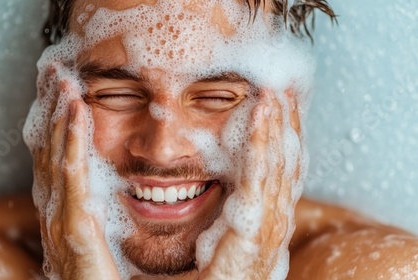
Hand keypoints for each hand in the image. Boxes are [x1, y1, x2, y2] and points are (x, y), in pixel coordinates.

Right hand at [29, 64, 119, 278]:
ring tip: (63, 79)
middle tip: (53, 69)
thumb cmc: (99, 276)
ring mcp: (58, 215)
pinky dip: (71, 139)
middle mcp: (52, 207)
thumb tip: (104, 186)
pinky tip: (76, 110)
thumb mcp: (95, 234)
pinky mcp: (71, 226)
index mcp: (61, 207)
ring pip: (55, 153)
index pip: (54, 154)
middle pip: (47, 147)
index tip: (59, 86)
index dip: (53, 118)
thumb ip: (93, 208)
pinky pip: (71, 173)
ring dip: (58, 112)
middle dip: (49, 106)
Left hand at [197, 89, 303, 278]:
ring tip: (273, 90)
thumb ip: (232, 210)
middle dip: (286, 122)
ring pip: (278, 161)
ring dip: (277, 122)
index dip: (285, 135)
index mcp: (270, 217)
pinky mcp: (253, 226)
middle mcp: (276, 217)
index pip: (283, 167)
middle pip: (288, 160)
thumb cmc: (215, 276)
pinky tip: (260, 115)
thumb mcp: (226, 236)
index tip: (281, 104)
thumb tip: (223, 183)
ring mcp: (270, 221)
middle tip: (283, 85)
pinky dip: (262, 142)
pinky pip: (258, 175)